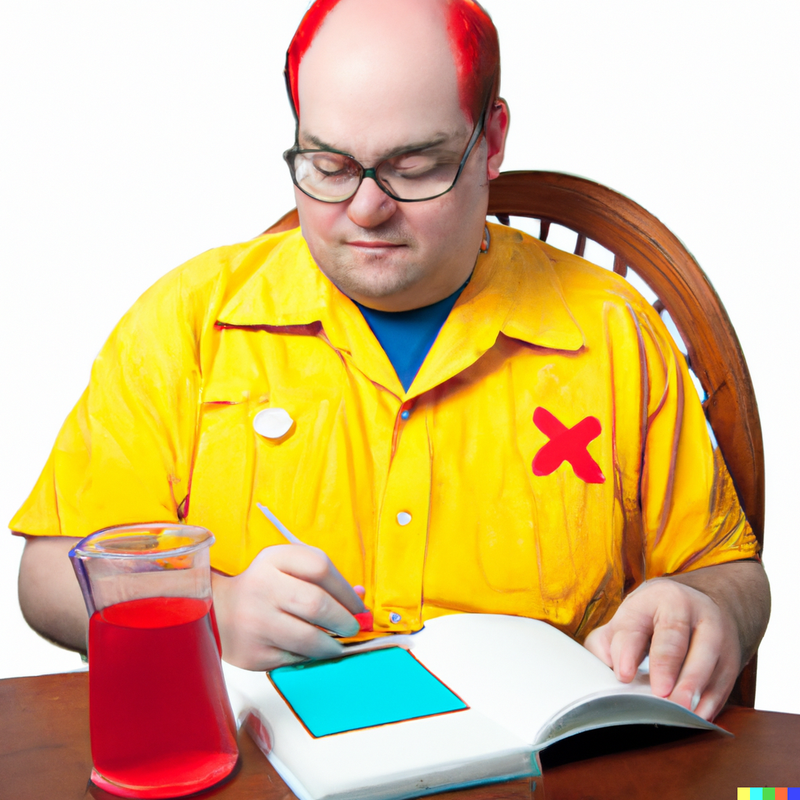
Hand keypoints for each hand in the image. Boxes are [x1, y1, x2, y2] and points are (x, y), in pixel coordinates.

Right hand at [211, 544, 365, 670]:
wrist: (217, 612)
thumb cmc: (264, 588)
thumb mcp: (288, 570)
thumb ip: (323, 579)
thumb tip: (360, 596)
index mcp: (273, 559)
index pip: (320, 567)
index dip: (346, 589)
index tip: (358, 605)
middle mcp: (262, 587)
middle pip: (316, 604)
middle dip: (343, 619)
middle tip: (352, 628)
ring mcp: (255, 621)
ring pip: (308, 638)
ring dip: (332, 645)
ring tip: (337, 644)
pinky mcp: (253, 652)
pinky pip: (294, 658)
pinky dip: (310, 657)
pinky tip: (312, 652)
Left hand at [583, 577, 741, 720]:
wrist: (702, 607)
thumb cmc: (654, 619)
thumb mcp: (628, 621)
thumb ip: (606, 644)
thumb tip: (599, 672)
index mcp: (653, 598)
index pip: (637, 624)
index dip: (628, 651)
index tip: (623, 676)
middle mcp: (686, 609)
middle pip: (674, 637)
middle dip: (666, 665)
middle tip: (659, 693)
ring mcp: (714, 631)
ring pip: (706, 659)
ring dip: (692, 688)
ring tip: (679, 710)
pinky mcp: (732, 656)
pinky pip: (724, 680)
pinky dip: (711, 700)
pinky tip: (698, 715)